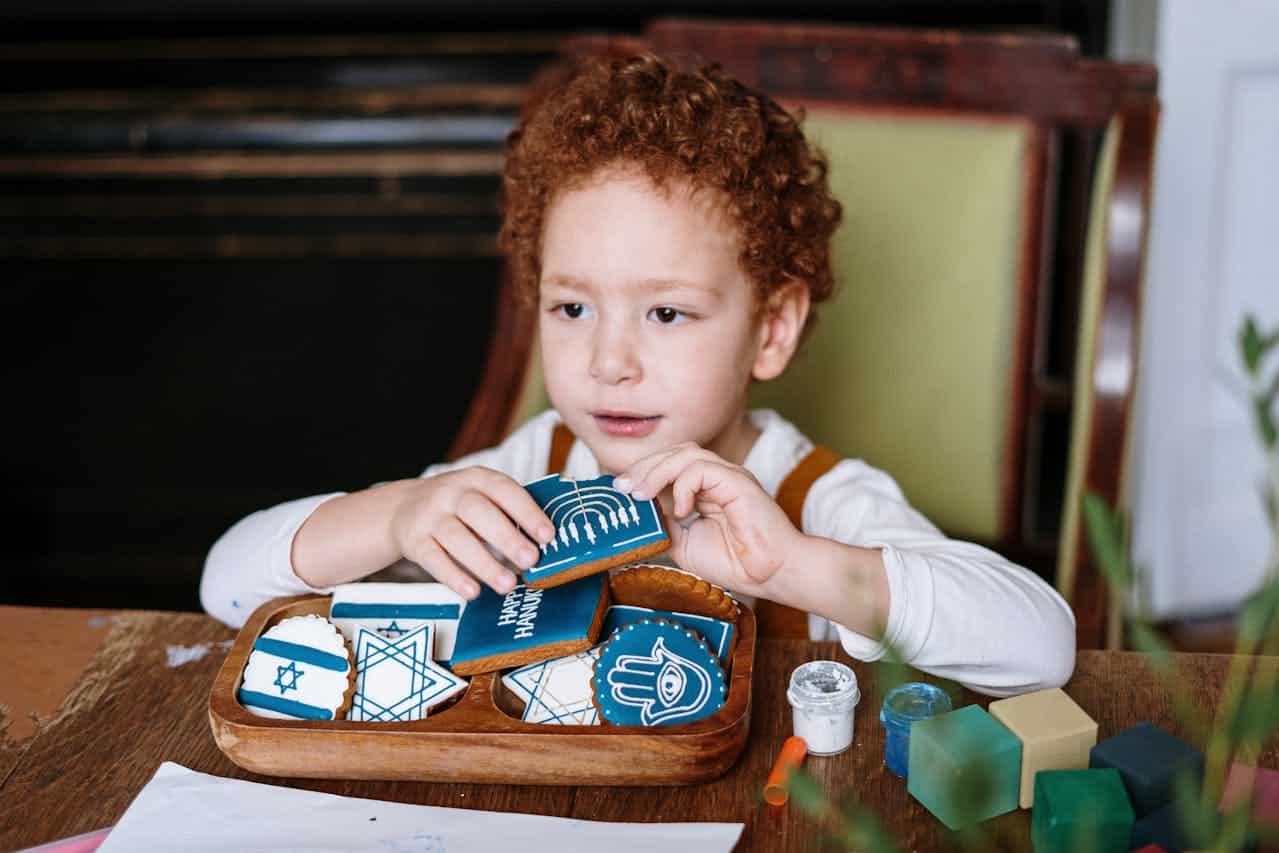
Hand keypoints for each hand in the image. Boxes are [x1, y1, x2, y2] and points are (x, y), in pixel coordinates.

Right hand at [388, 467, 555, 598]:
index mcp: (476, 479)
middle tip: (531, 560)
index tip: (548, 535)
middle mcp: (450, 493)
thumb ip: (508, 513)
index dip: (527, 512)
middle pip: (478, 511)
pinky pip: (433, 559)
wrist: (402, 508)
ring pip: (456, 538)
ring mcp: (429, 516)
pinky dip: (454, 576)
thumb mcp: (480, 496)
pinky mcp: (413, 541)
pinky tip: (473, 592)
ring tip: (507, 585)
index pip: (504, 490)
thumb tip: (549, 544)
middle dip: (507, 537)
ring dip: (484, 563)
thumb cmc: (457, 506)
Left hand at [615, 443, 804, 597]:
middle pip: (674, 453)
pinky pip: (701, 469)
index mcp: (705, 489)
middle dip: (643, 468)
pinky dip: (683, 486)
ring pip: (686, 454)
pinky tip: (681, 511)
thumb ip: (662, 525)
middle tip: (622, 488)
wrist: (771, 575)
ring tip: (640, 495)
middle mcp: (717, 477)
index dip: (642, 473)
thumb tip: (634, 515)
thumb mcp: (684, 543)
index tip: (618, 490)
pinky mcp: (737, 481)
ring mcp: (728, 476)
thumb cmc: (735, 563)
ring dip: (656, 472)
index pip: (669, 466)